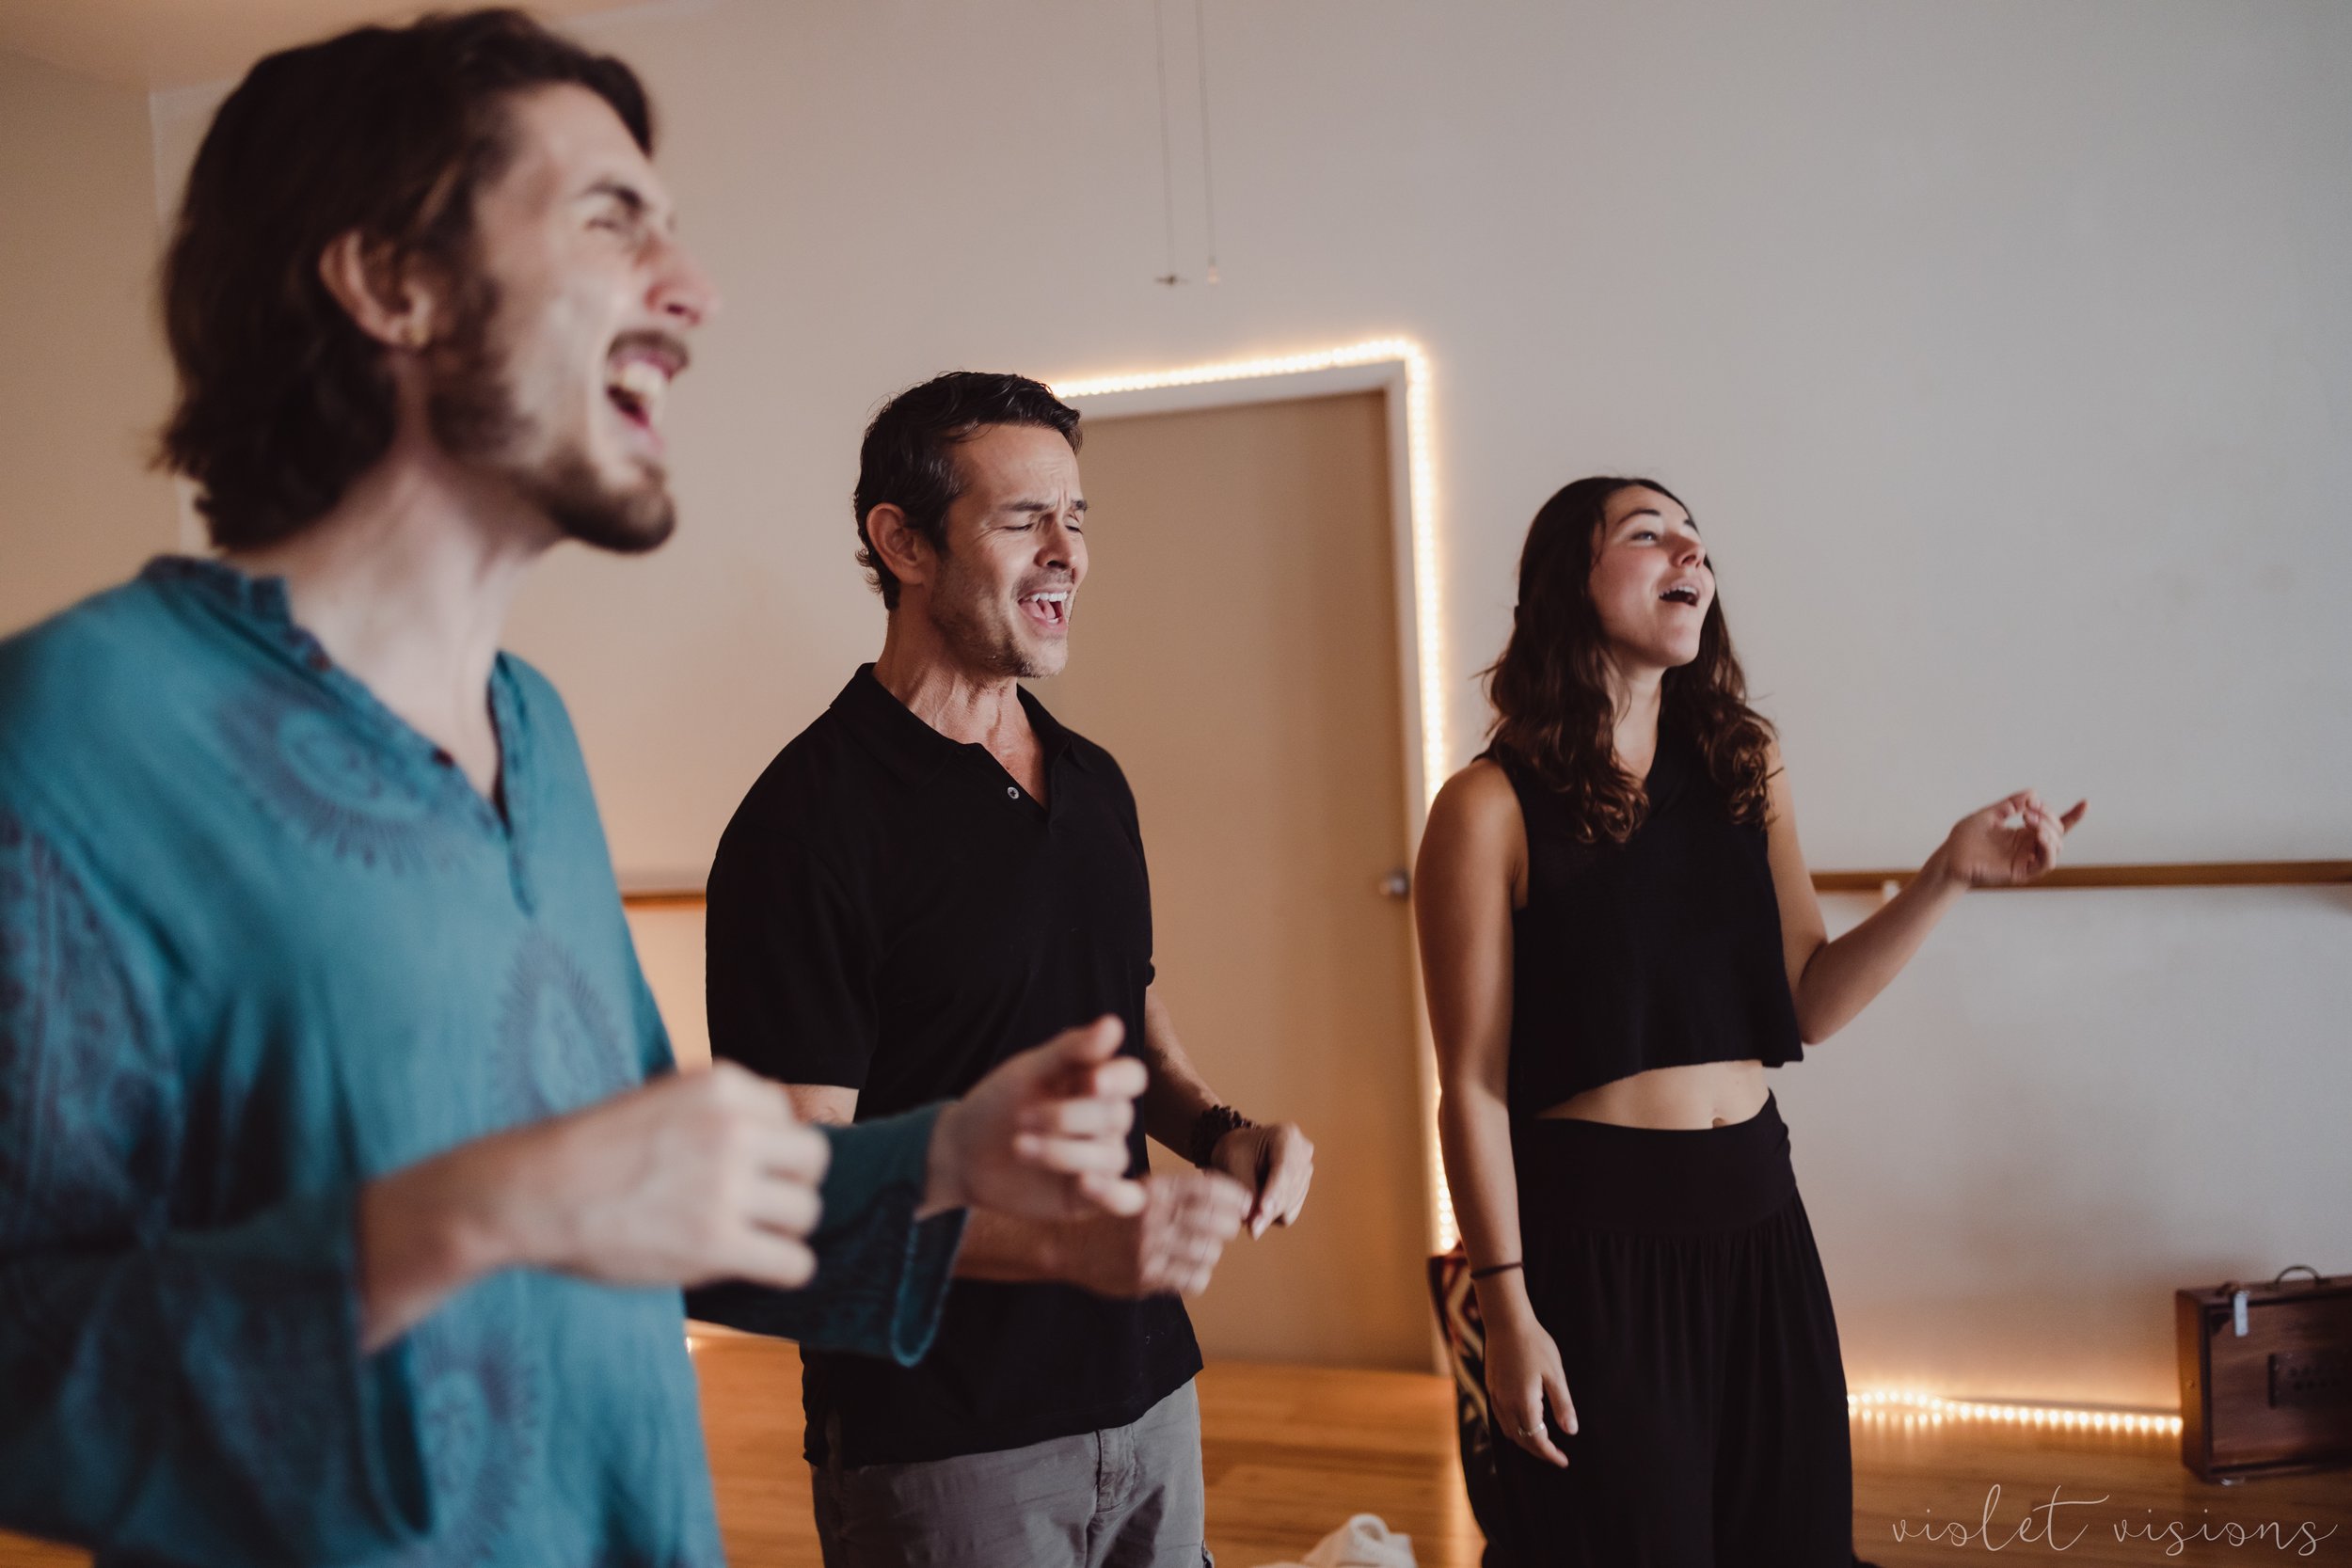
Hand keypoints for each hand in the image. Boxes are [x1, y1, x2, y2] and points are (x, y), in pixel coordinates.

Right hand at [361, 1062, 826, 1347]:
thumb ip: (720, 1110)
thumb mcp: (662, 1098)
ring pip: (806, 1212)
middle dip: (789, 1184)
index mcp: (722, 1085)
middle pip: (812, 1160)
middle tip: (754, 1204)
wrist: (533, 1192)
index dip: (767, 1147)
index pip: (789, 1115)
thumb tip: (783, 1136)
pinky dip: (781, 1269)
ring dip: (781, 1229)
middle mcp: (734, 1129)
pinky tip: (753, 1266)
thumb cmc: (591, 1151)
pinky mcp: (717, 1243)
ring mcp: (728, 1186)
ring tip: (744, 1236)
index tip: (735, 1167)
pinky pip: (794, 1263)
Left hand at [926, 1016, 1148, 1221]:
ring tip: (1018, 1147)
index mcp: (1095, 1083)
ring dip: (1064, 1152)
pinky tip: (1084, 1183)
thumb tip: (1114, 1023)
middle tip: (1020, 1116)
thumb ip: (1071, 1050)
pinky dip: (1113, 1194)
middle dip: (1068, 1117)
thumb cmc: (998, 1103)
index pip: (1132, 1077)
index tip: (1092, 1082)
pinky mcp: (1089, 1196)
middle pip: (1116, 1116)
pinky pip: (1124, 1199)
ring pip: (1110, 1157)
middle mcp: (1105, 1121)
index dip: (1119, 1080)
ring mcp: (1100, 1159)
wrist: (962, 1153)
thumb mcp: (1028, 1072)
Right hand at [1053, 1169, 1249, 1297]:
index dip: (1235, 1195)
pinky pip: (1194, 1278)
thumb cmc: (1113, 1218)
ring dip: (1211, 1251)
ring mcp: (1150, 1249)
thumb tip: (1229, 1197)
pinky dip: (1198, 1274)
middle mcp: (1153, 1217)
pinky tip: (1187, 1269)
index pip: (1208, 1188)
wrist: (1068, 1247)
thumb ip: (1178, 1193)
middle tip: (1226, 1228)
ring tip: (1201, 1248)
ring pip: (1209, 1251)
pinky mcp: (1146, 1277)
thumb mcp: (1139, 1192)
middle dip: (1228, 1225)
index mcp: (1153, 1191)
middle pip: (1217, 1221)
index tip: (1246, 1202)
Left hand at [1209, 1120, 1314, 1237]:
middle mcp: (1303, 1152)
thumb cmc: (1235, 1151)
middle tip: (1251, 1226)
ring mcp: (1306, 1172)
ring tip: (1247, 1202)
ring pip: (1289, 1206)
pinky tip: (1259, 1202)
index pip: (1285, 1168)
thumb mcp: (1232, 1162)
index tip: (1263, 1210)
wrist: (1241, 1151)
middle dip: (1270, 1209)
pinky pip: (1288, 1214)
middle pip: (1291, 1190)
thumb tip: (1256, 1226)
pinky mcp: (1302, 1191)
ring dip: (1268, 1212)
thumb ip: (1245, 1189)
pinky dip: (1271, 1215)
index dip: (1275, 1192)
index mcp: (1287, 1135)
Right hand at [1480, 1294, 1576, 1467]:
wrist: (1506, 1322)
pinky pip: (1501, 1418)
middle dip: (1538, 1452)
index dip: (1550, 1454)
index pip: (1537, 1440)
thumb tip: (1571, 1431)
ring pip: (1508, 1431)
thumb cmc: (1535, 1345)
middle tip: (1555, 1455)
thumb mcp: (1555, 1375)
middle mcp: (1506, 1404)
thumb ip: (1562, 1405)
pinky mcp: (1491, 1388)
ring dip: (1525, 1441)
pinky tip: (1524, 1422)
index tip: (1563, 1461)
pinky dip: (1513, 1428)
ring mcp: (1496, 1396)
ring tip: (1541, 1442)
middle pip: (1521, 1440)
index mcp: (1524, 1403)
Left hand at [1939, 790, 2087, 887]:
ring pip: (2056, 846)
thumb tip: (2031, 793)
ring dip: (2049, 830)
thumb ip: (2009, 805)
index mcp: (2023, 832)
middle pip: (2057, 831)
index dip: (2071, 815)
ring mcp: (2026, 859)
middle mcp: (2028, 845)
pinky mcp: (2022, 872)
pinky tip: (2038, 835)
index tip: (2085, 803)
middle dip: (2049, 816)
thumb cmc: (1964, 839)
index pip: (2053, 824)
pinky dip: (2048, 848)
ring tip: (2031, 820)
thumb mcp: (1988, 815)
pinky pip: (2045, 863)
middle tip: (2029, 809)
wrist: (1949, 858)